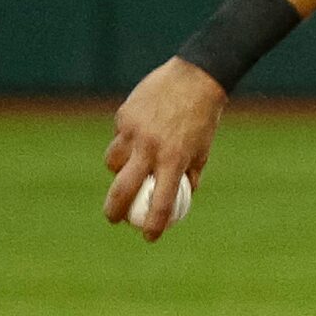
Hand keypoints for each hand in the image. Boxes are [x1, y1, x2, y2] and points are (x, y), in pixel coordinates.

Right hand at [103, 58, 224, 240]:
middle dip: (114, 210)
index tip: (149, 237)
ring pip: (113, 161)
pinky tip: (138, 133)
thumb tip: (179, 200)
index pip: (162, 203)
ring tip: (126, 169)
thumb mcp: (202, 151)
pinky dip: (125, 141)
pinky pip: (119, 137)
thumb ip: (189, 176)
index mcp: (175, 160)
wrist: (195, 78)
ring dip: (117, 170)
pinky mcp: (124, 116)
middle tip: (114, 219)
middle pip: (123, 189)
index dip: (154, 225)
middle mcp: (151, 148)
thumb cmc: (203, 119)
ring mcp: (134, 131)